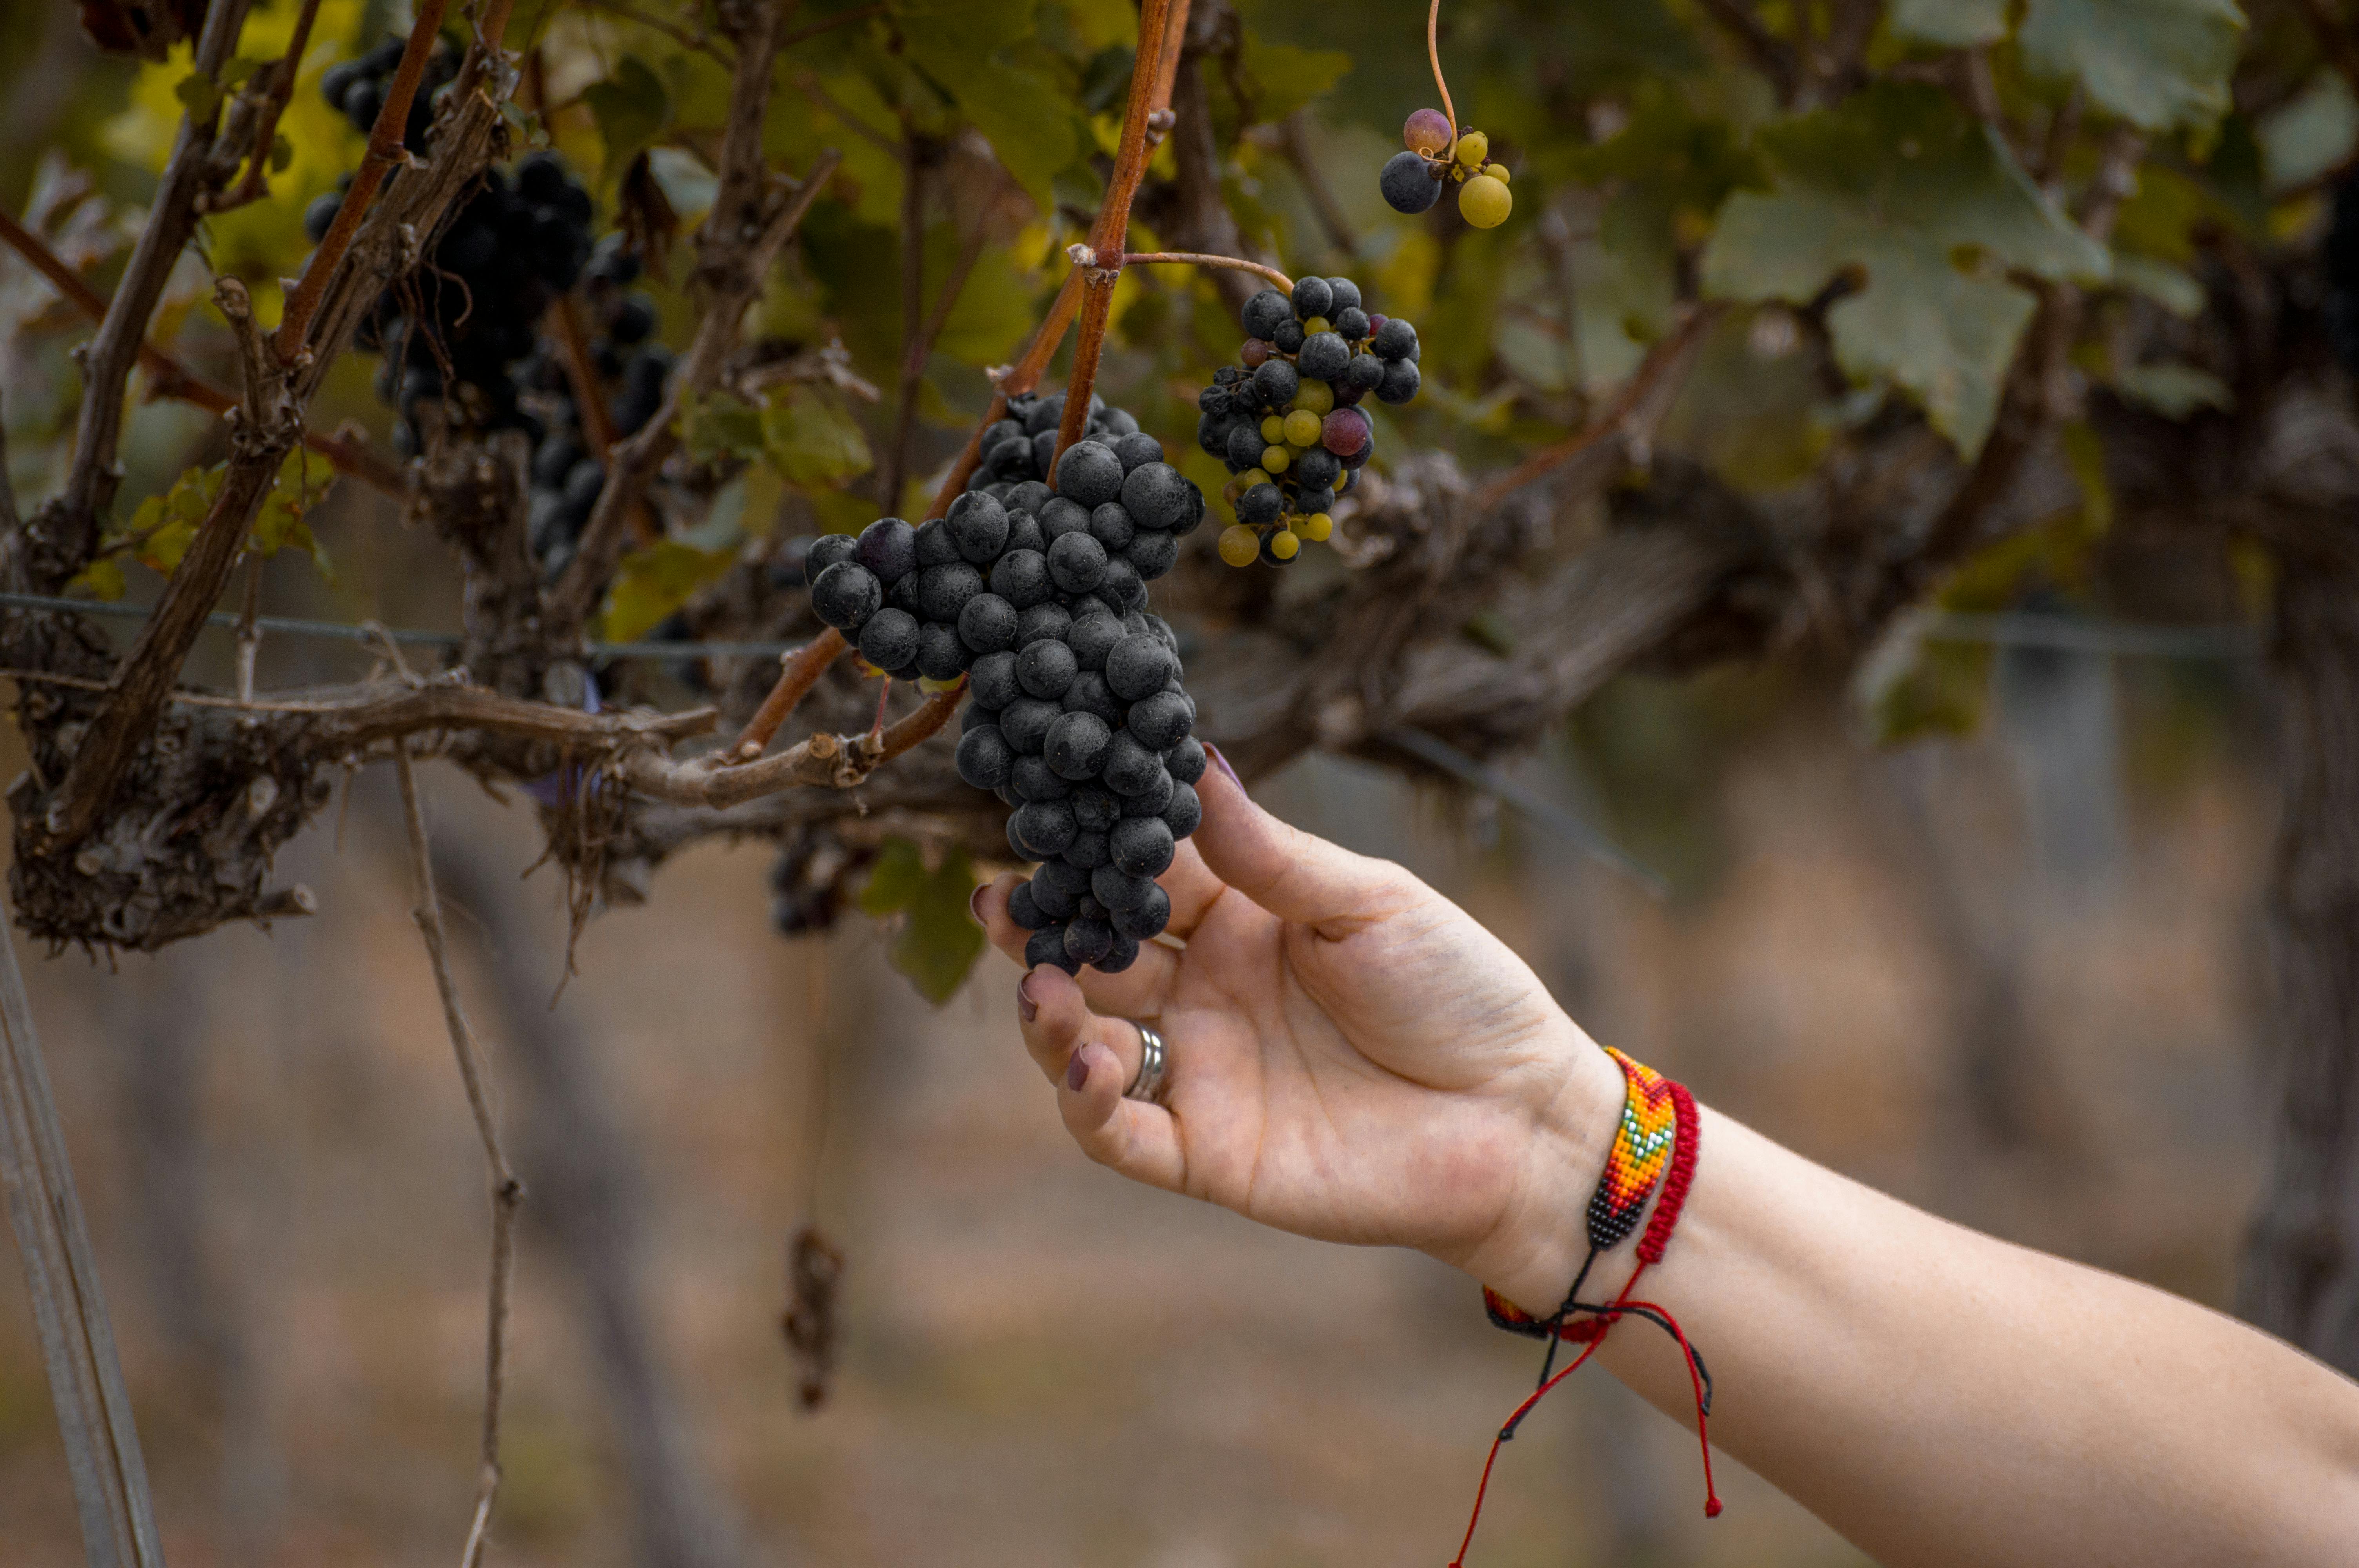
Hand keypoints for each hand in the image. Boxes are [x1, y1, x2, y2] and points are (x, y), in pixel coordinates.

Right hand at [974, 750, 1628, 1310]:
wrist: (1520, 1119)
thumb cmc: (1459, 993)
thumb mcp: (1368, 903)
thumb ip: (1270, 853)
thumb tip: (1198, 760)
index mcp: (1241, 920)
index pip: (1146, 874)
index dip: (1094, 847)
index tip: (1044, 811)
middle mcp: (1204, 992)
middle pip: (1096, 954)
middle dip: (1042, 927)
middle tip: (1001, 897)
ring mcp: (1199, 1072)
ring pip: (1086, 1042)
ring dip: (1048, 1015)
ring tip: (1042, 984)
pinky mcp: (1207, 1153)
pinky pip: (1120, 1134)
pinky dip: (1086, 1105)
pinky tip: (1082, 1066)